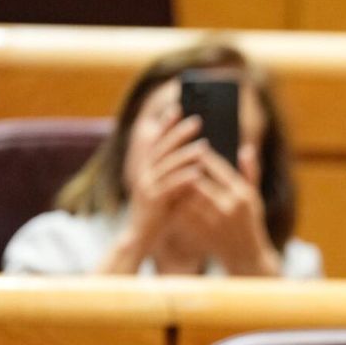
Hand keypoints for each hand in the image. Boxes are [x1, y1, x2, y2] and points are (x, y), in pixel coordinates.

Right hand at [101, 109, 205, 273]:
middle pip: (162, 147)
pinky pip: (170, 186)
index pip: (155, 140)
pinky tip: (198, 172)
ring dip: (186, 154)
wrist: (140, 237)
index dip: (164, 123)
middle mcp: (143, 173)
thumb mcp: (165, 189)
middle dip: (179, 132)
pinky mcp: (153, 201)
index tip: (177, 107)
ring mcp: (146, 186)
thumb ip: (175, 173)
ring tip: (205, 146)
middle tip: (198, 120)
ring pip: (167, 165)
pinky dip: (184, 177)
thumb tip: (197, 156)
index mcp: (145, 168)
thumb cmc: (157, 213)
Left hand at [172, 143, 281, 275]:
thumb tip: (246, 148)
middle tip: (173, 158)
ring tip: (167, 175)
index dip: (202, 155)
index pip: (218, 168)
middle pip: (198, 180)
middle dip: (185, 169)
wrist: (246, 256)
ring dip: (176, 186)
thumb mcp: (255, 198)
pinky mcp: (203, 232)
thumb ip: (250, 173)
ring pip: (187, 197)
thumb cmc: (250, 224)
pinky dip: (174, 203)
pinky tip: (168, 196)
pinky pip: (183, 213)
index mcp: (243, 195)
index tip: (192, 146)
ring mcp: (215, 221)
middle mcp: (230, 207)